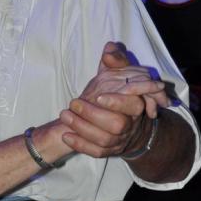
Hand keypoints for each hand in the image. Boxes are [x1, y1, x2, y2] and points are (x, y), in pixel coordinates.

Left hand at [60, 42, 164, 156]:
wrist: (126, 125)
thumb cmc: (118, 94)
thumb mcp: (118, 75)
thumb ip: (115, 61)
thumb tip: (110, 48)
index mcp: (137, 105)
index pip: (133, 105)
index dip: (117, 102)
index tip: (98, 96)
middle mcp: (132, 124)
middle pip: (117, 124)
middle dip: (92, 114)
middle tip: (72, 102)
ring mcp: (121, 140)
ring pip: (104, 139)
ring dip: (82, 128)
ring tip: (64, 114)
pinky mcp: (109, 151)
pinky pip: (96, 152)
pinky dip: (80, 144)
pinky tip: (65, 134)